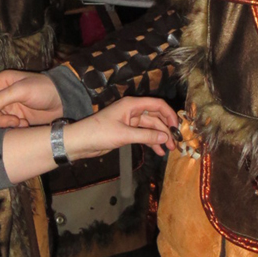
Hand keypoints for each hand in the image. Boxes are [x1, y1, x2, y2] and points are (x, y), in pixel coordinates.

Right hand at [0, 70, 62, 127]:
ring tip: (20, 122)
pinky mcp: (15, 116)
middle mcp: (1, 94)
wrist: (62, 101)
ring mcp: (8, 106)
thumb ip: (0, 99)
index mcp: (1, 82)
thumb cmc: (44, 89)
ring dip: (5, 123)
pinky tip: (23, 124)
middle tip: (12, 119)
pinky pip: (4, 125)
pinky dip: (12, 127)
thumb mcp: (21, 91)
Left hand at [63, 97, 177, 160]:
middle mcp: (132, 111)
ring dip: (159, 137)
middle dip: (166, 129)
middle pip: (155, 117)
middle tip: (174, 144)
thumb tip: (166, 137)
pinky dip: (150, 142)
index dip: (169, 114)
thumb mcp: (124, 135)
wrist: (80, 142)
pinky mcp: (126, 131)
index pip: (156, 105)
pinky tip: (157, 151)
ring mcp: (129, 121)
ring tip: (168, 150)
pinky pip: (143, 135)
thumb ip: (146, 136)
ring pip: (150, 127)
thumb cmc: (99, 133)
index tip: (177, 128)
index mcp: (131, 105)